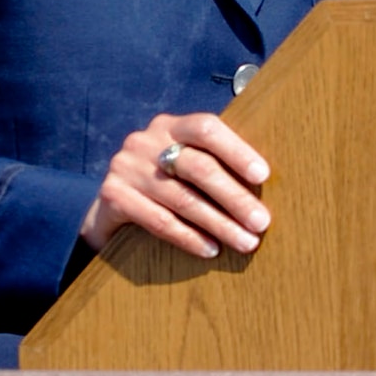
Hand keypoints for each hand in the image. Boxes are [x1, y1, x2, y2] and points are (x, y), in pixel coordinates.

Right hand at [80, 112, 270, 260]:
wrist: (111, 209)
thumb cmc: (164, 185)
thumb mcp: (184, 167)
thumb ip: (214, 164)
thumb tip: (264, 185)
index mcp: (169, 126)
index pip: (206, 128)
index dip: (236, 150)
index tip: (263, 176)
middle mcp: (144, 141)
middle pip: (198, 167)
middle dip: (234, 197)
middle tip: (262, 222)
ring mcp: (125, 168)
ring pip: (182, 199)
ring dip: (219, 224)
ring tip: (246, 243)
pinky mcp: (113, 196)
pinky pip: (158, 220)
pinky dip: (189, 237)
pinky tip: (211, 250)